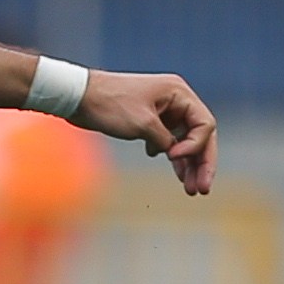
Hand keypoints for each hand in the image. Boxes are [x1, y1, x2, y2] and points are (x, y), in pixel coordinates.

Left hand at [72, 70, 217, 194]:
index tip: (172, 157)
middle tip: (203, 190)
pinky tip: (174, 172)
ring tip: (191, 190)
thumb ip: (166, 141)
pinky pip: (169, 141)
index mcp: (179, 93)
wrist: (79, 97)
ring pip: (185, 140)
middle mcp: (176, 100)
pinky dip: (172, 156)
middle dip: (201, 162)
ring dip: (188, 164)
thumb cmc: (110, 105)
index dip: (195, 146)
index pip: (205, 124)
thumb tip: (175, 154)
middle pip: (200, 135)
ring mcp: (164, 110)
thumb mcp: (143, 125)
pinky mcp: (151, 120)